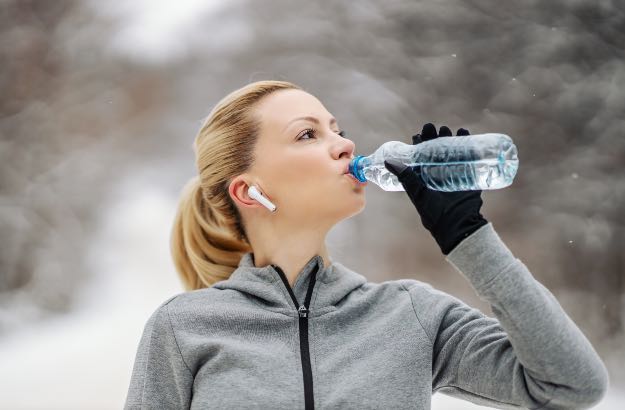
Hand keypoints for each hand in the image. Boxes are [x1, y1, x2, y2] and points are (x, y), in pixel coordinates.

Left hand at [384, 123, 488, 254]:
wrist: (456, 225)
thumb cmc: (433, 213)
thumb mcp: (417, 193)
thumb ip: (405, 177)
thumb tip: (388, 161)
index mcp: (424, 173)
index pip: (421, 152)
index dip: (421, 141)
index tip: (421, 132)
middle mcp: (439, 170)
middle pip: (437, 148)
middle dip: (437, 136)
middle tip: (436, 129)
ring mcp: (455, 171)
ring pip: (453, 149)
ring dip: (452, 137)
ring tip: (450, 130)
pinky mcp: (469, 174)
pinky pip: (470, 156)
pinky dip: (469, 144)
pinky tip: (466, 134)